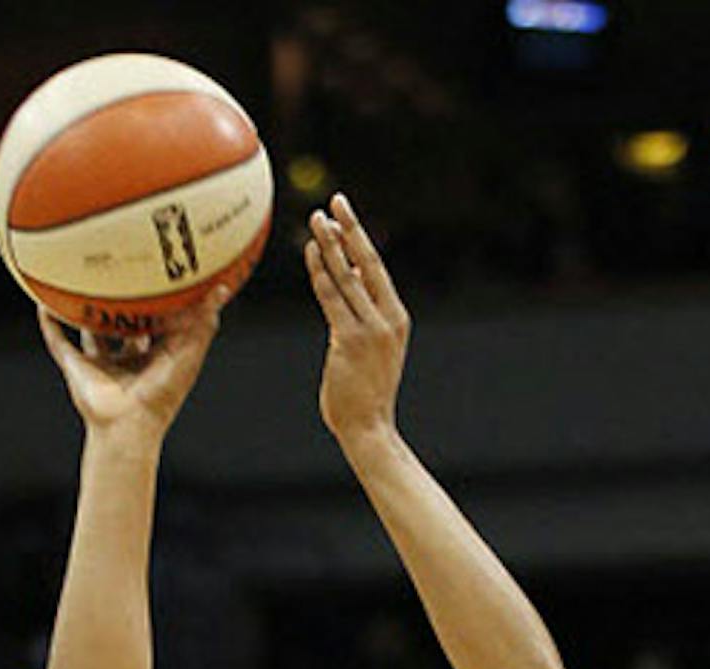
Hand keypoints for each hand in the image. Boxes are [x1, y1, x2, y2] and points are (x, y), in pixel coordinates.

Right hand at [37, 291, 228, 439]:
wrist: (128, 426)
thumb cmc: (161, 395)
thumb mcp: (188, 356)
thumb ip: (203, 325)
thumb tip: (221, 291)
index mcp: (154, 357)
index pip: (159, 324)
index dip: (162, 303)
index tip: (164, 275)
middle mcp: (126, 358)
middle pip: (124, 325)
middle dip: (123, 304)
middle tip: (120, 270)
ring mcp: (100, 364)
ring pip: (91, 332)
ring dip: (84, 313)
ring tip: (79, 282)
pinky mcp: (77, 368)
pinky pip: (59, 342)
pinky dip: (50, 325)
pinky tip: (42, 304)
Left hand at [306, 193, 409, 442]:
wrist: (369, 427)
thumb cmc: (364, 391)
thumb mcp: (372, 348)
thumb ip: (364, 314)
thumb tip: (353, 279)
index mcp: (397, 318)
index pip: (377, 269)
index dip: (361, 238)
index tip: (346, 213)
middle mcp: (388, 319)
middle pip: (367, 264)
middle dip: (351, 229)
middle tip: (335, 200)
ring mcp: (371, 329)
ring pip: (348, 277)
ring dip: (331, 246)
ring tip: (316, 220)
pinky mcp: (350, 341)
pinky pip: (332, 300)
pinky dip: (321, 274)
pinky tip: (311, 253)